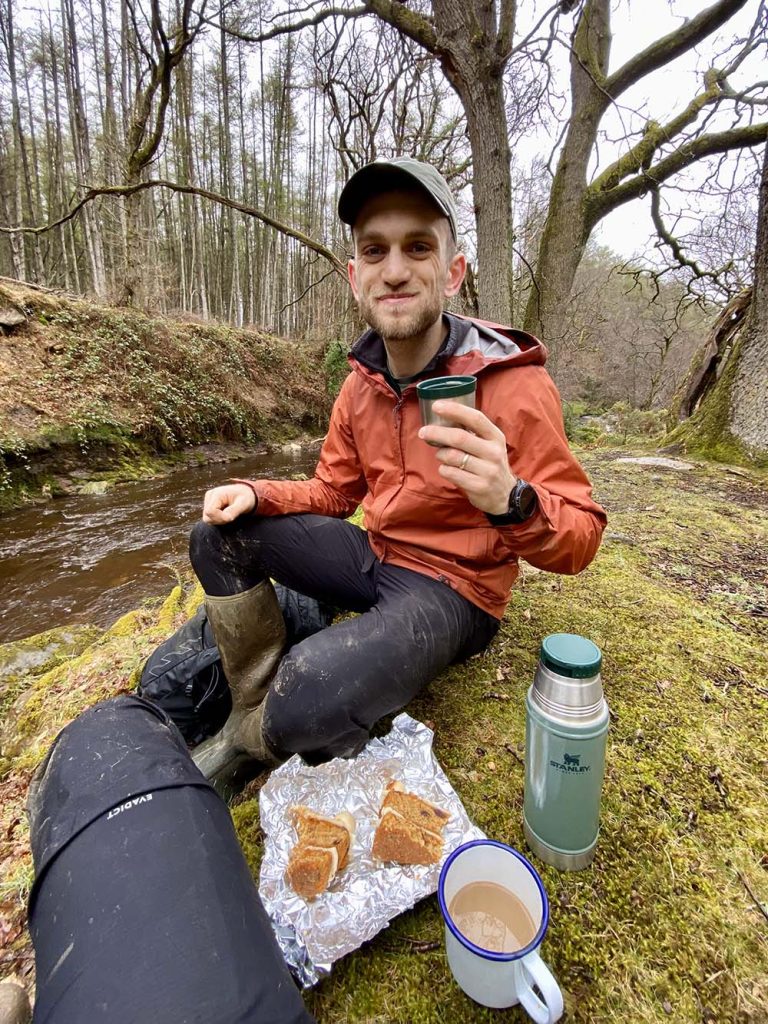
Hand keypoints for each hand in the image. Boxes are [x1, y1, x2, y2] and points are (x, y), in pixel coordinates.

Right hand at [202, 483, 256, 524]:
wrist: (245, 493)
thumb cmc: (245, 497)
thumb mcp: (243, 504)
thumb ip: (233, 511)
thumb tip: (226, 519)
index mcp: (217, 494)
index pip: (210, 511)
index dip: (219, 518)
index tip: (231, 517)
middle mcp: (210, 496)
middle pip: (207, 517)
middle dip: (220, 520)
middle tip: (231, 516)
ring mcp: (208, 501)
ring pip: (207, 519)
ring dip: (219, 521)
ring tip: (229, 515)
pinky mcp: (208, 505)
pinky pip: (209, 518)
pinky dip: (218, 520)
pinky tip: (225, 514)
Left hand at [417, 401, 515, 515]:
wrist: (504, 494)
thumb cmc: (489, 464)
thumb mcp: (488, 444)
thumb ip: (471, 431)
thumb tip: (443, 415)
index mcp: (495, 437)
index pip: (476, 418)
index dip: (455, 410)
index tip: (437, 405)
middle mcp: (493, 452)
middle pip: (459, 438)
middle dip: (437, 433)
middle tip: (423, 432)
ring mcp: (488, 470)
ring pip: (452, 456)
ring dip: (440, 454)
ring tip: (442, 455)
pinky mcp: (479, 486)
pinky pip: (450, 473)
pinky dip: (444, 469)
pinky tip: (447, 469)